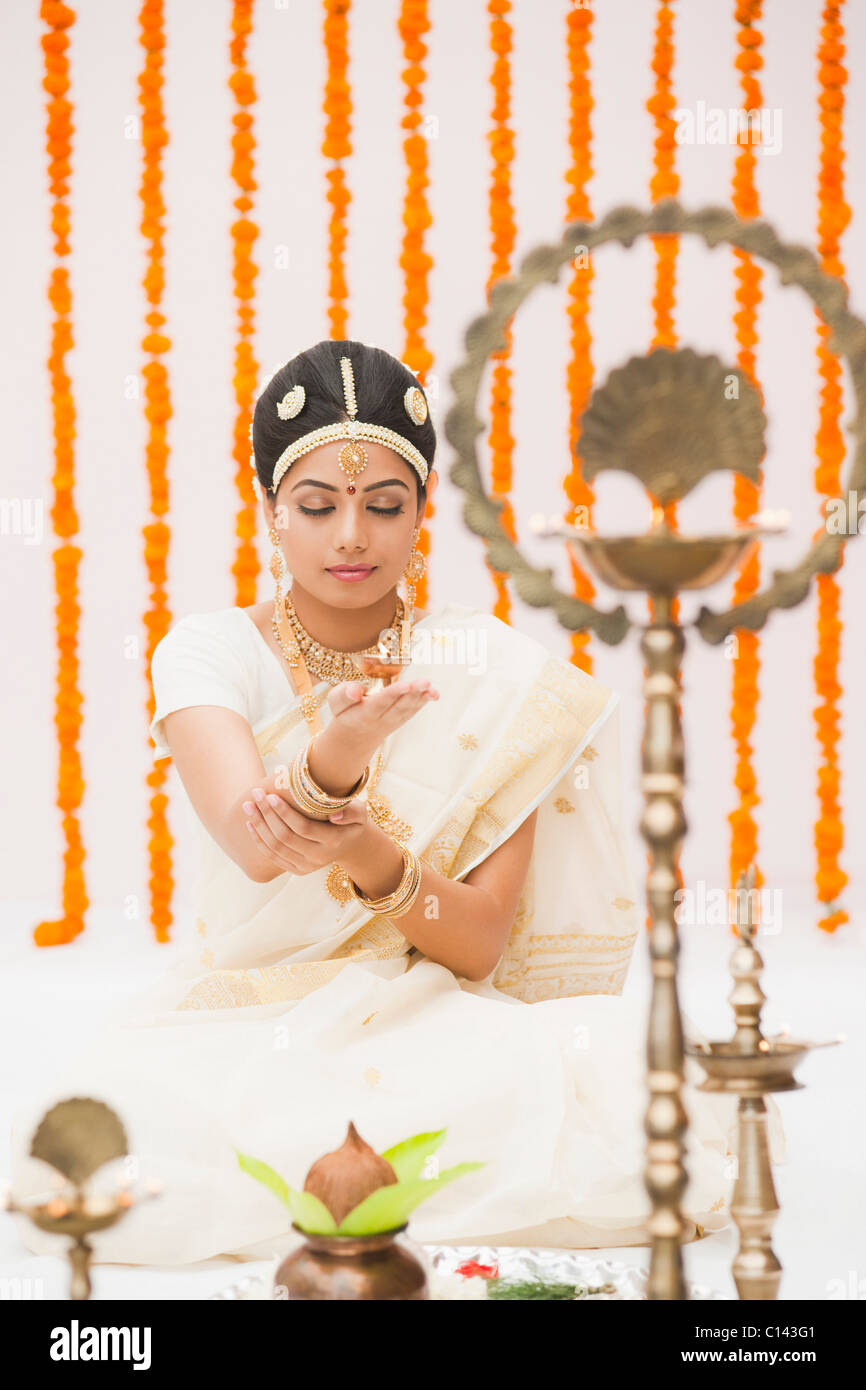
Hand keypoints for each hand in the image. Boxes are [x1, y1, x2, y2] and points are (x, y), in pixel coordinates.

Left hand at [243, 788, 368, 876]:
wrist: (349, 845)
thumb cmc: (351, 821)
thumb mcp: (360, 813)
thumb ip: (352, 812)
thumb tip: (334, 815)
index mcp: (333, 841)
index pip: (303, 828)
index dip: (285, 813)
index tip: (271, 796)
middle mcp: (318, 857)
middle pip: (285, 837)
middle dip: (267, 815)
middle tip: (255, 795)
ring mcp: (306, 866)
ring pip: (276, 848)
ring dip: (259, 826)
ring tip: (248, 806)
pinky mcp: (296, 870)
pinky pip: (273, 857)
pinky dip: (259, 840)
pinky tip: (250, 824)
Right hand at [325, 676, 439, 751]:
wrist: (354, 739)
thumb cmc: (345, 714)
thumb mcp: (336, 703)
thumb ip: (343, 695)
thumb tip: (356, 690)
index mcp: (364, 715)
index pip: (380, 703)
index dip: (392, 694)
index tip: (404, 684)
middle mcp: (381, 720)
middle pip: (399, 707)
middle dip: (412, 695)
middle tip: (424, 682)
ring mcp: (394, 721)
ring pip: (408, 710)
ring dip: (421, 698)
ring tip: (431, 687)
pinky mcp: (401, 719)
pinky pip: (413, 711)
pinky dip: (424, 702)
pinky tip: (433, 693)